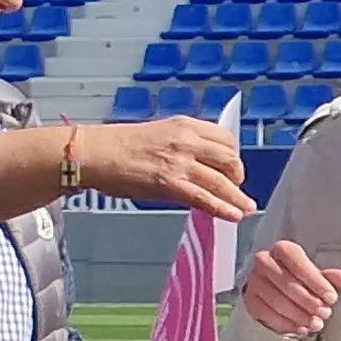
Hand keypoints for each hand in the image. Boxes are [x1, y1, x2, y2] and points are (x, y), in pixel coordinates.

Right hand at [77, 117, 251, 219]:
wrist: (96, 153)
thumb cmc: (117, 145)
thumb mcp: (157, 134)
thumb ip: (181, 147)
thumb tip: (196, 167)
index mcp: (184, 125)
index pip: (225, 138)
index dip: (232, 154)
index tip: (231, 165)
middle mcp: (187, 140)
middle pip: (229, 158)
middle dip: (237, 176)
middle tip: (236, 188)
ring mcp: (180, 162)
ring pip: (221, 180)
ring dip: (236, 197)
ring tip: (244, 208)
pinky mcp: (169, 183)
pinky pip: (204, 197)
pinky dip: (222, 208)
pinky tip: (231, 215)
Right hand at [238, 239, 340, 338]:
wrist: (278, 289)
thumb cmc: (301, 279)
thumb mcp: (317, 276)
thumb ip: (329, 277)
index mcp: (282, 249)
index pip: (297, 262)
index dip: (315, 281)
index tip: (331, 298)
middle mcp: (263, 261)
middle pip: (285, 283)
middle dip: (308, 301)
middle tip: (325, 313)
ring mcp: (254, 281)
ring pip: (275, 300)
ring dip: (298, 315)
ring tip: (315, 323)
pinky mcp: (249, 299)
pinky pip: (265, 313)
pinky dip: (285, 323)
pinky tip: (300, 328)